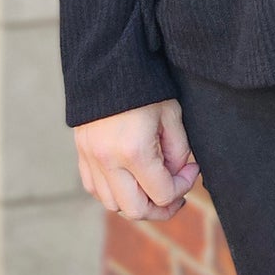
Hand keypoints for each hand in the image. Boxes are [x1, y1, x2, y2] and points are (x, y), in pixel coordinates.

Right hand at [73, 97, 200, 219]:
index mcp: (135, 151)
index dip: (183, 187)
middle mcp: (108, 162)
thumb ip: (178, 150)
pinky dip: (114, 193)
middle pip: (135, 210)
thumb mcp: (171, 114)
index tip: (192, 169)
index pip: (162, 194)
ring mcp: (91, 160)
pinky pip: (95, 189)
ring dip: (136, 203)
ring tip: (153, 188)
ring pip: (112, 205)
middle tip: (176, 197)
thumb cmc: (145, 86)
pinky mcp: (82, 154)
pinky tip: (130, 180)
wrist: (107, 63)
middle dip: (161, 209)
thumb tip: (176, 175)